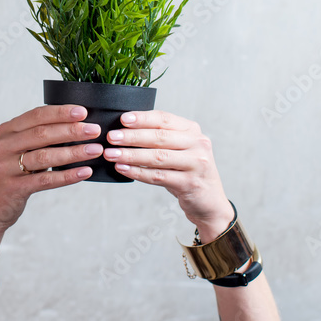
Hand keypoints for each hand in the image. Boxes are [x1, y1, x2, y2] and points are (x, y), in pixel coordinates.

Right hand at [0, 104, 101, 235]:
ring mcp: (5, 168)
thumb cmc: (10, 176)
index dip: (61, 112)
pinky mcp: (12, 188)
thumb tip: (74, 126)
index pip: (36, 115)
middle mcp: (2, 146)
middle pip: (42, 134)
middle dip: (72, 130)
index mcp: (6, 132)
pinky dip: (67, 176)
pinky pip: (45, 180)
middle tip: (94, 130)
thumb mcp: (15, 151)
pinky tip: (84, 172)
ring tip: (95, 150)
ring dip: (74, 153)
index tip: (83, 112)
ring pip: (45, 156)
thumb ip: (35, 139)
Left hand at [103, 110, 234, 241]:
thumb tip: (124, 129)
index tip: (122, 119)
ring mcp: (196, 164)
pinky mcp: (190, 183)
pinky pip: (159, 176)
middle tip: (111, 137)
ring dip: (131, 155)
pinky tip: (123, 169)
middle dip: (132, 136)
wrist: (209, 201)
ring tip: (111, 154)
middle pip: (160, 137)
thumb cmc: (186, 171)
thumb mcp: (180, 149)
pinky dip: (138, 172)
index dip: (142, 118)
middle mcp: (198, 144)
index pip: (164, 119)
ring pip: (158, 157)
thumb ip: (160, 138)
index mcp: (192, 130)